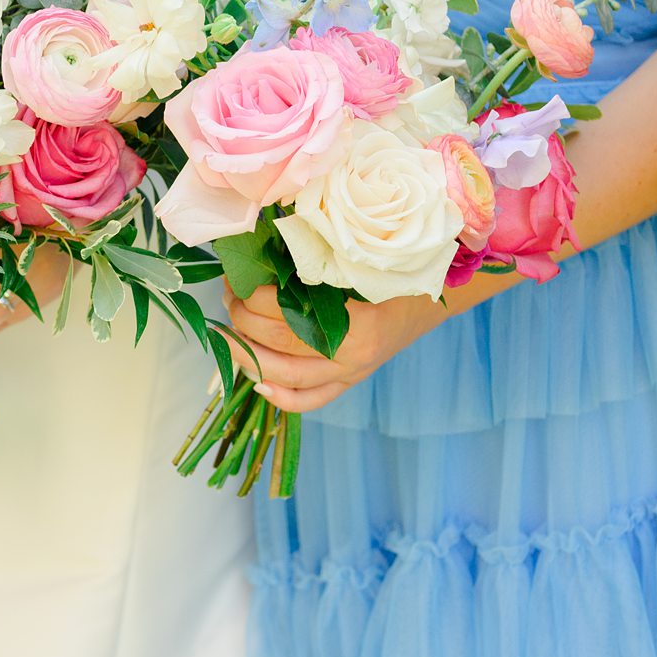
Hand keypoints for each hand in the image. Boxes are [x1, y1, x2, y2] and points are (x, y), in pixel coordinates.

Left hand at [224, 284, 450, 413]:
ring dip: (249, 355)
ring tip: (229, 334)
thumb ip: (318, 265)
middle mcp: (353, 352)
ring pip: (287, 375)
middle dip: (244, 320)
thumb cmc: (390, 274)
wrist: (428, 301)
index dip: (254, 296)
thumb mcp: (358, 263)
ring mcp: (350, 372)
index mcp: (358, 317)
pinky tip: (256, 382)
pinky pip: (310, 400)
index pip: (290, 312)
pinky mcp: (348, 383)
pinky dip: (279, 396)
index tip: (237, 278)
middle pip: (282, 341)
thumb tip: (261, 256)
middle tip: (230, 298)